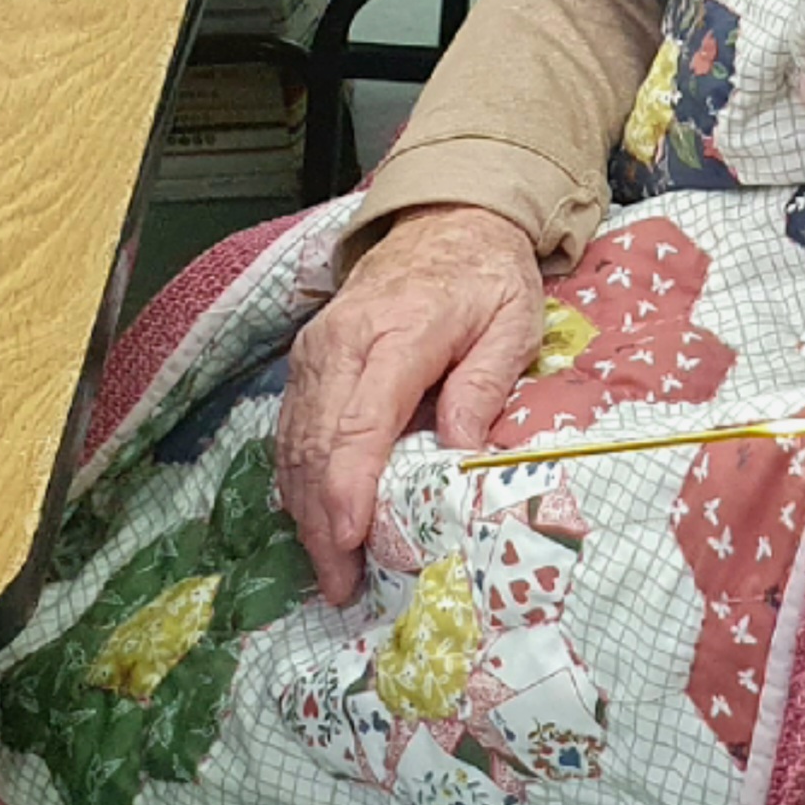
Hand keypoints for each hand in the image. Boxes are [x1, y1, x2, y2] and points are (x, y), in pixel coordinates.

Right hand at [276, 204, 544, 605]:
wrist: (447, 219)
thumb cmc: (487, 275)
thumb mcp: (512, 320)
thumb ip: (484, 383)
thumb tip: (462, 449)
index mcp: (398, 331)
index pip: (360, 421)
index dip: (350, 487)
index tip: (351, 541)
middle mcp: (342, 343)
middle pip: (318, 444)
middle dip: (322, 522)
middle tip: (343, 585)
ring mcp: (316, 350)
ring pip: (295, 442)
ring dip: (305, 511)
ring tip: (330, 571)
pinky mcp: (307, 360)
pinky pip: (291, 429)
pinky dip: (299, 480)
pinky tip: (314, 521)